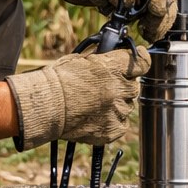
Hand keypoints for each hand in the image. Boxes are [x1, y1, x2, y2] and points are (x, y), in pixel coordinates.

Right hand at [4, 45, 150, 148]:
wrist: (45, 107)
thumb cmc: (57, 80)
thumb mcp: (82, 59)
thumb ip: (103, 60)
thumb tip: (113, 57)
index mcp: (114, 68)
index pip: (143, 62)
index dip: (141, 60)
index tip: (140, 59)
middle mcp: (119, 90)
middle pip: (134, 86)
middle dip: (123, 85)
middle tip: (106, 87)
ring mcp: (117, 111)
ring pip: (127, 106)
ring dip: (116, 104)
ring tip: (95, 104)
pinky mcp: (112, 130)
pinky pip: (121, 124)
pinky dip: (112, 121)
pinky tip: (96, 117)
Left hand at [52, 0, 179, 42]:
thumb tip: (131, 1)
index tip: (156, 11)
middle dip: (161, 15)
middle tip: (151, 30)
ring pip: (166, 6)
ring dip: (159, 22)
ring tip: (148, 33)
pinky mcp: (148, 0)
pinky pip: (158, 14)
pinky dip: (154, 25)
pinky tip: (146, 31)